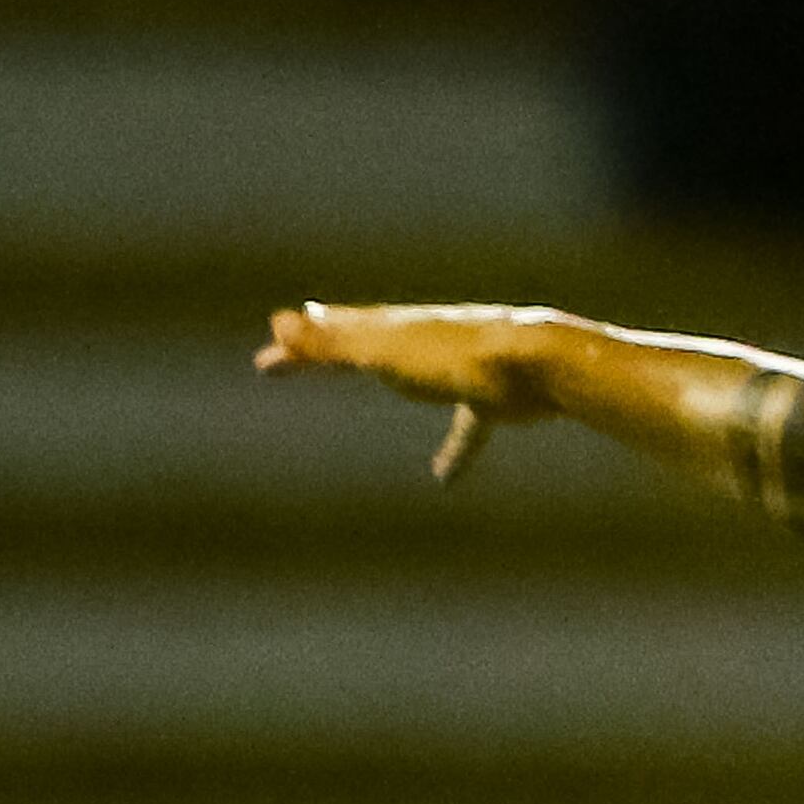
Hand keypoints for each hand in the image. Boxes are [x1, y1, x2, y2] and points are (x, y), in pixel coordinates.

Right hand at [256, 302, 556, 483]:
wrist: (538, 363)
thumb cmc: (456, 357)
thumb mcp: (384, 351)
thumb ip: (334, 342)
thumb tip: (279, 323)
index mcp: (388, 330)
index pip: (330, 334)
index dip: (297, 348)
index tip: (266, 361)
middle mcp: (418, 343)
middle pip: (361, 346)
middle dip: (324, 352)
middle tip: (291, 355)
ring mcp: (454, 368)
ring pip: (409, 374)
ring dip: (381, 375)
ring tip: (364, 375)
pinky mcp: (491, 399)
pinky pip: (466, 427)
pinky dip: (454, 450)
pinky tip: (444, 480)